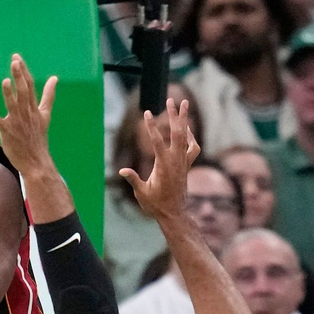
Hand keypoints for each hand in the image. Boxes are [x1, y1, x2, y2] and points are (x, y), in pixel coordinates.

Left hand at [0, 54, 57, 176]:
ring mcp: (17, 123)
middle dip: (19, 77)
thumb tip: (54, 78)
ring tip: (6, 81)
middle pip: (23, 92)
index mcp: (34, 107)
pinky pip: (0, 124)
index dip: (23, 71)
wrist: (36, 161)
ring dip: (9, 94)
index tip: (17, 57)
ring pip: (13, 106)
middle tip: (15, 61)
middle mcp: (26, 113)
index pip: (30, 85)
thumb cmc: (38, 136)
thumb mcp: (45, 114)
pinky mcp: (8, 133)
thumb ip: (48, 95)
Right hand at [120, 98, 200, 220]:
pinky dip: (190, 135)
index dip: (151, 127)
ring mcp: (183, 162)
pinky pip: (192, 147)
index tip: (147, 113)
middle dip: (174, 115)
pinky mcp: (186, 165)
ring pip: (186, 136)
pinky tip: (186, 128)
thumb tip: (121, 171)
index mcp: (164, 166)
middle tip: (171, 100)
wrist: (174, 213)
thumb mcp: (142, 193)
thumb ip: (133, 179)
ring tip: (184, 104)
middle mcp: (176, 161)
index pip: (157, 142)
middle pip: (177, 133)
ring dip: (184, 119)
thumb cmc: (155, 205)